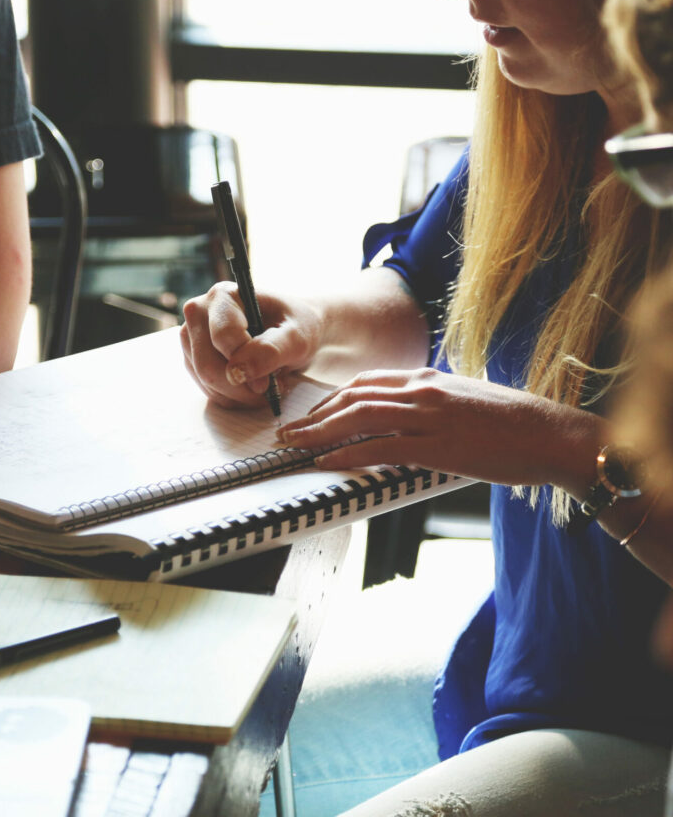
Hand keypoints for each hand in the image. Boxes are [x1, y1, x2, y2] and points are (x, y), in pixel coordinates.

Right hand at [180, 281, 322, 407]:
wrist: (293, 331)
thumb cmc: (296, 327)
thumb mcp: (297, 337)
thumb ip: (271, 350)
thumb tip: (238, 371)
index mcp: (223, 296)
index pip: (223, 337)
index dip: (246, 364)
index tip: (269, 381)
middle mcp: (200, 313)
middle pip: (208, 365)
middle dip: (242, 386)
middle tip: (270, 388)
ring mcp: (192, 338)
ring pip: (206, 382)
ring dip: (240, 394)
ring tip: (266, 384)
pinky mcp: (194, 359)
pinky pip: (208, 390)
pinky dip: (234, 397)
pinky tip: (252, 387)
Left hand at [276, 368, 601, 489]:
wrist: (552, 433)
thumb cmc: (512, 422)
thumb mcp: (464, 399)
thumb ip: (430, 403)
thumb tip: (405, 418)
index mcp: (427, 378)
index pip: (365, 382)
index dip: (331, 399)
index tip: (312, 414)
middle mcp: (422, 390)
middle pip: (353, 396)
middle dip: (314, 415)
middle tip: (289, 431)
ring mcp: (429, 416)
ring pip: (359, 417)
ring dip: (319, 432)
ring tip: (295, 445)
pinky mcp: (438, 445)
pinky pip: (381, 447)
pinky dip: (348, 455)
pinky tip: (327, 463)